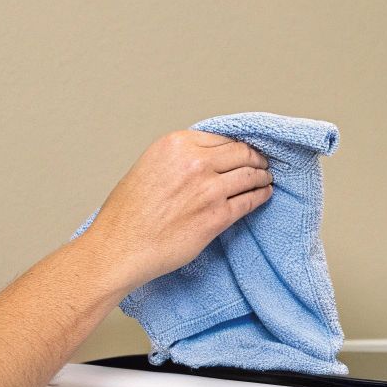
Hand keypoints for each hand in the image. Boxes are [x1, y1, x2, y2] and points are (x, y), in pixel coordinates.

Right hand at [79, 130, 271, 294]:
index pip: (221, 139)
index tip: (243, 151)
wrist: (120, 246)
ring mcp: (209, 189)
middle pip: (241, 153)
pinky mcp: (217, 216)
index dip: (237, 146)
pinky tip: (263, 195)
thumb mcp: (149, 166)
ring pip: (250, 175)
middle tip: (262, 164)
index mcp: (176, 144)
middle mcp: (195, 162)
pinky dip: (261, 196)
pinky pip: (249, 201)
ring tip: (266, 179)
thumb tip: (204, 160)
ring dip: (262, 176)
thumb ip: (179, 159)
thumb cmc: (127, 214)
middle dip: (255, 158)